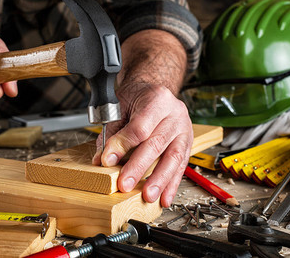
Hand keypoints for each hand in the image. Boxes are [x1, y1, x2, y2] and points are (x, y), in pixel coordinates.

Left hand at [92, 29, 192, 206]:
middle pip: (156, 144)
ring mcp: (184, 129)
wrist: (155, 91)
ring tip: (148, 196)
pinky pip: (181, 165)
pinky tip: (165, 198)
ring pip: (173, 157)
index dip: (122, 145)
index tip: (107, 161)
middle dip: (138, 167)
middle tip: (124, 184)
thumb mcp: (120, 107)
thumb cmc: (137, 98)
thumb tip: (101, 159)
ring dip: (159, 180)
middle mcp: (175, 114)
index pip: (139, 127)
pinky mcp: (188, 143)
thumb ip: (111, 132)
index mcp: (157, 99)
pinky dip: (172, 184)